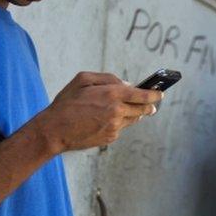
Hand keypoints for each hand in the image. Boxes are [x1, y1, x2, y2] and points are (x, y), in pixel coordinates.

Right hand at [30, 72, 161, 152]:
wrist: (55, 130)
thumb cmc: (67, 102)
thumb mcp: (83, 79)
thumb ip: (108, 78)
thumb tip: (126, 84)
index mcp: (112, 94)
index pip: (143, 95)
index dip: (154, 94)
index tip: (160, 94)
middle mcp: (117, 111)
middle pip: (142, 109)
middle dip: (148, 106)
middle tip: (151, 105)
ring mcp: (115, 126)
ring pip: (133, 119)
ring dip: (132, 114)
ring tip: (121, 110)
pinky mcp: (110, 137)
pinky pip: (120, 128)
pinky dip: (117, 123)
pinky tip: (103, 120)